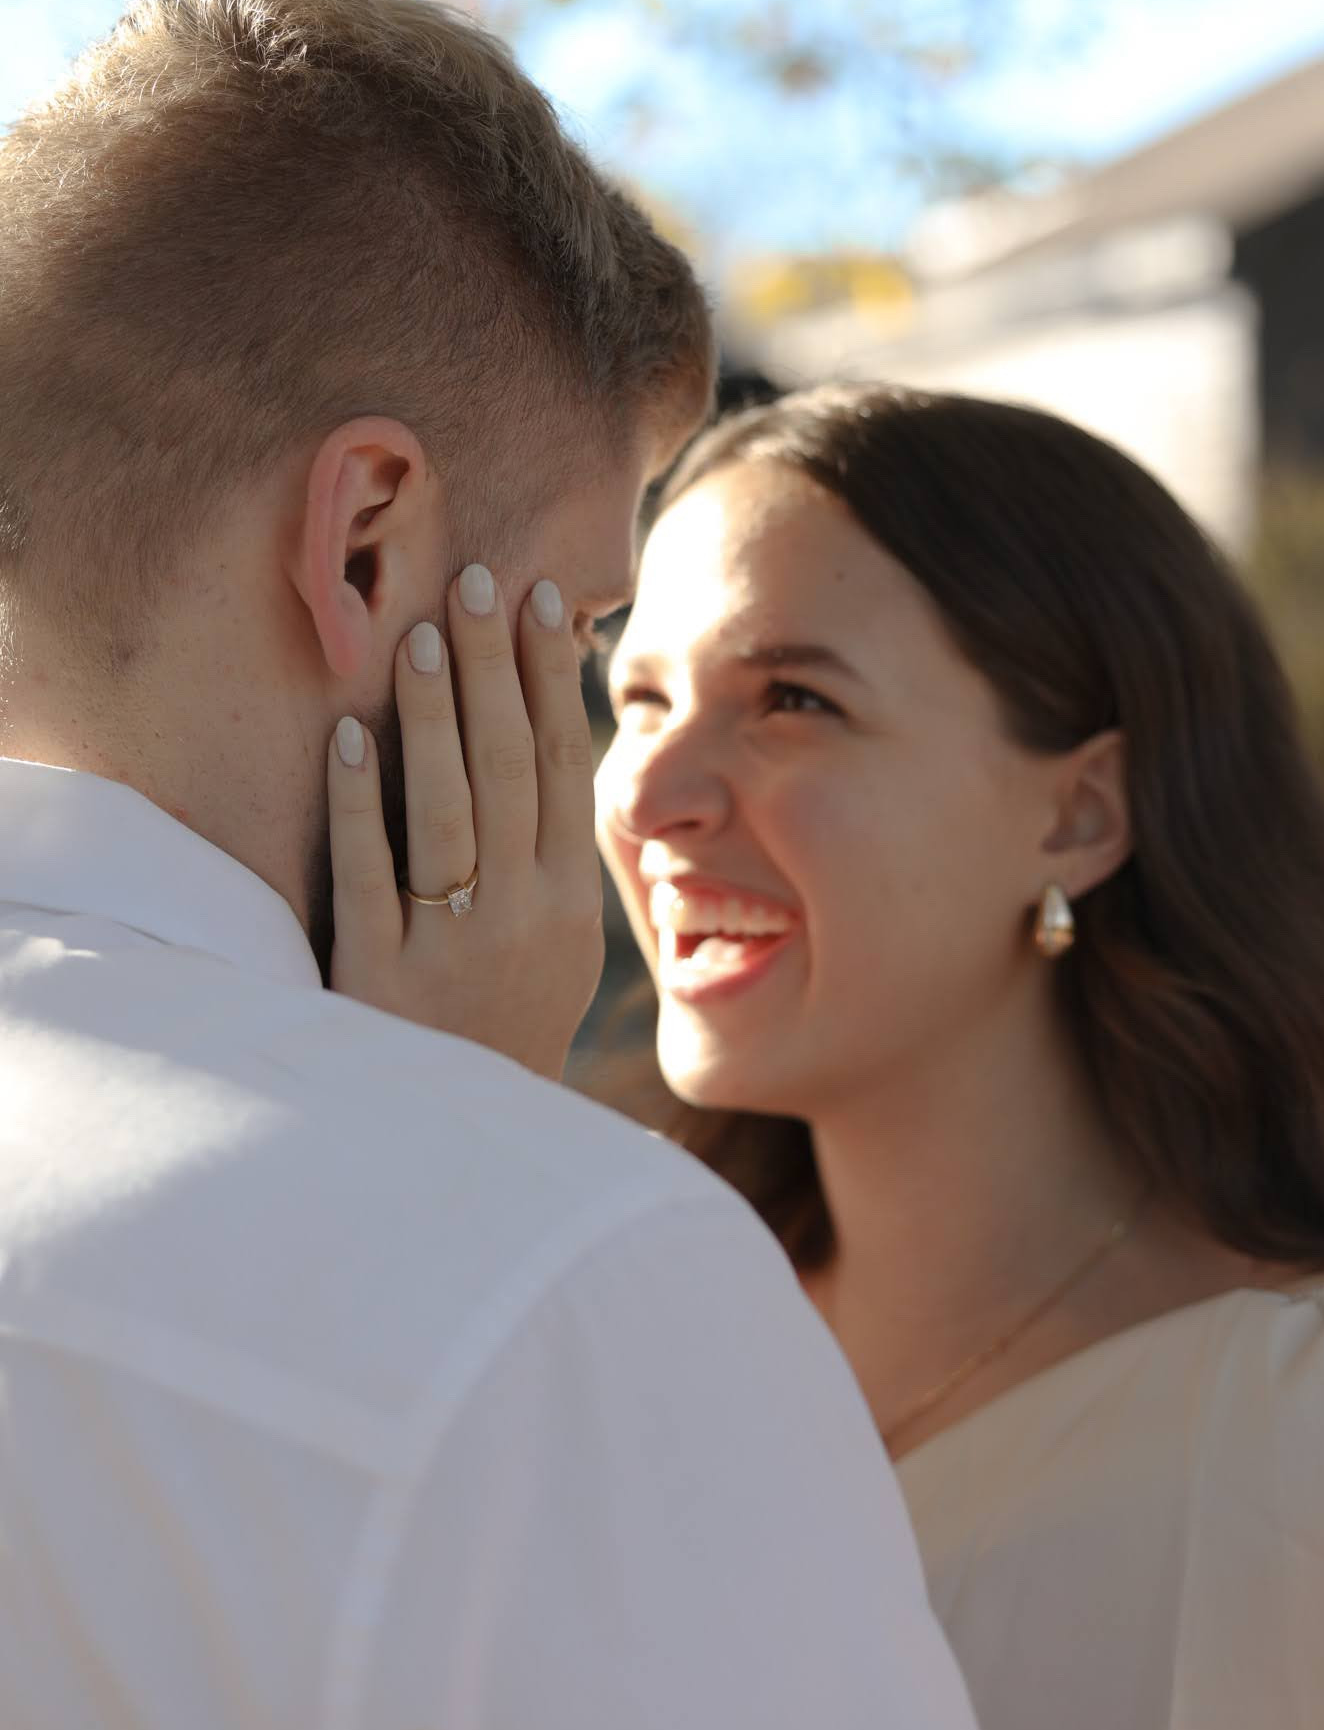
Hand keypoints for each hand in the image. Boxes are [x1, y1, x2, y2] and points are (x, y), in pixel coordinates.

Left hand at [327, 564, 603, 1079]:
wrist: (464, 1147)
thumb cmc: (506, 1026)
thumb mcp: (557, 950)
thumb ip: (549, 858)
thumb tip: (546, 746)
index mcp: (568, 901)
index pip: (563, 765)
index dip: (549, 680)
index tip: (537, 603)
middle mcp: (521, 914)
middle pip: (510, 768)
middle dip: (494, 668)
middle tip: (475, 581)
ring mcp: (452, 944)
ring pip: (449, 810)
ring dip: (436, 718)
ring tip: (421, 638)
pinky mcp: (380, 975)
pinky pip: (372, 874)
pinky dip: (361, 803)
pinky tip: (348, 738)